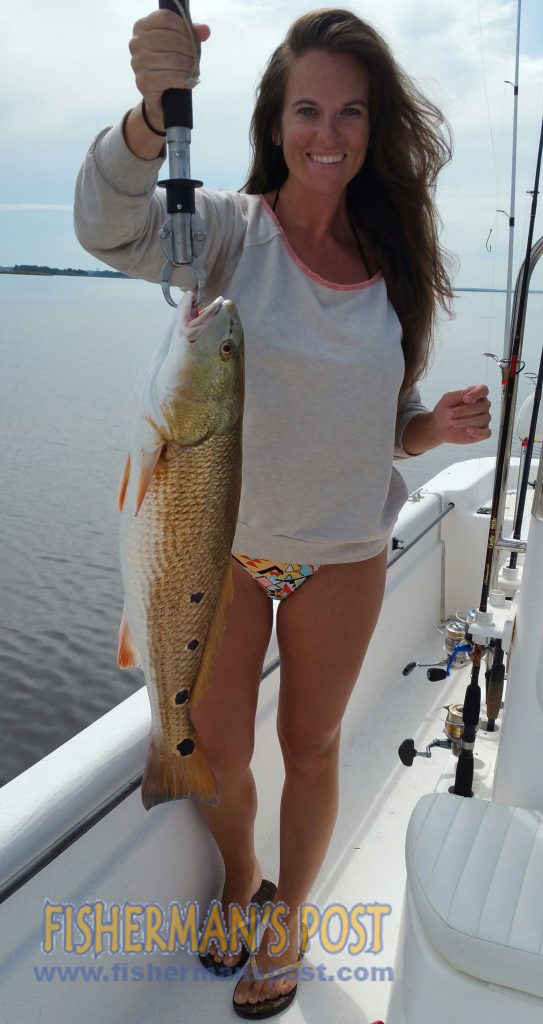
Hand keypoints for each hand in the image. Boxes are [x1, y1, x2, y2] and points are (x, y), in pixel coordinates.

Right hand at [129, 11, 210, 125]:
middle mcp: (136, 43)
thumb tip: (205, 31)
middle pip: (171, 39)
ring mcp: (137, 63)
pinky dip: (184, 79)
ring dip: (188, 66)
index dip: (184, 28)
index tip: (194, 39)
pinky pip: (170, 77)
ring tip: (194, 71)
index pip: (166, 18)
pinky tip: (189, 81)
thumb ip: (191, 34)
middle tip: (196, 59)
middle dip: (189, 49)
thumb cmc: (170, 66)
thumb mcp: (181, 46)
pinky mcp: (142, 81)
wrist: (161, 97)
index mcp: (142, 27)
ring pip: (172, 59)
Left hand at [431, 385, 491, 444]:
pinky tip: (468, 430)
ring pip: (483, 419)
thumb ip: (458, 394)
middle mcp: (483, 406)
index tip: (465, 399)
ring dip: (466, 421)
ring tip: (453, 422)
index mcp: (476, 395)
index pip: (484, 390)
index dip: (476, 393)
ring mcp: (484, 419)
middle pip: (483, 405)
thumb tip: (467, 394)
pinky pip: (487, 433)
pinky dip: (478, 432)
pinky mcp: (482, 432)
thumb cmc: (444, 410)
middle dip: (465, 410)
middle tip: (450, 414)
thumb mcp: (447, 400)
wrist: (439, 427)